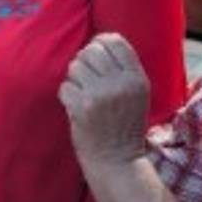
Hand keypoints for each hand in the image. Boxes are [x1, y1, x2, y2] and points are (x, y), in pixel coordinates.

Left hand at [58, 33, 149, 169]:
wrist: (117, 160)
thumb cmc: (124, 126)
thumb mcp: (137, 94)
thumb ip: (123, 69)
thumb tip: (99, 40)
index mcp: (137, 79)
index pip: (115, 41)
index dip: (100, 42)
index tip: (95, 53)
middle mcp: (120, 83)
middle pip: (91, 50)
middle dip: (84, 61)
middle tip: (86, 78)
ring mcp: (100, 94)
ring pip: (75, 66)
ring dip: (74, 79)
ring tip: (83, 94)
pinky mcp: (82, 107)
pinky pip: (65, 86)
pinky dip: (67, 96)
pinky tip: (76, 107)